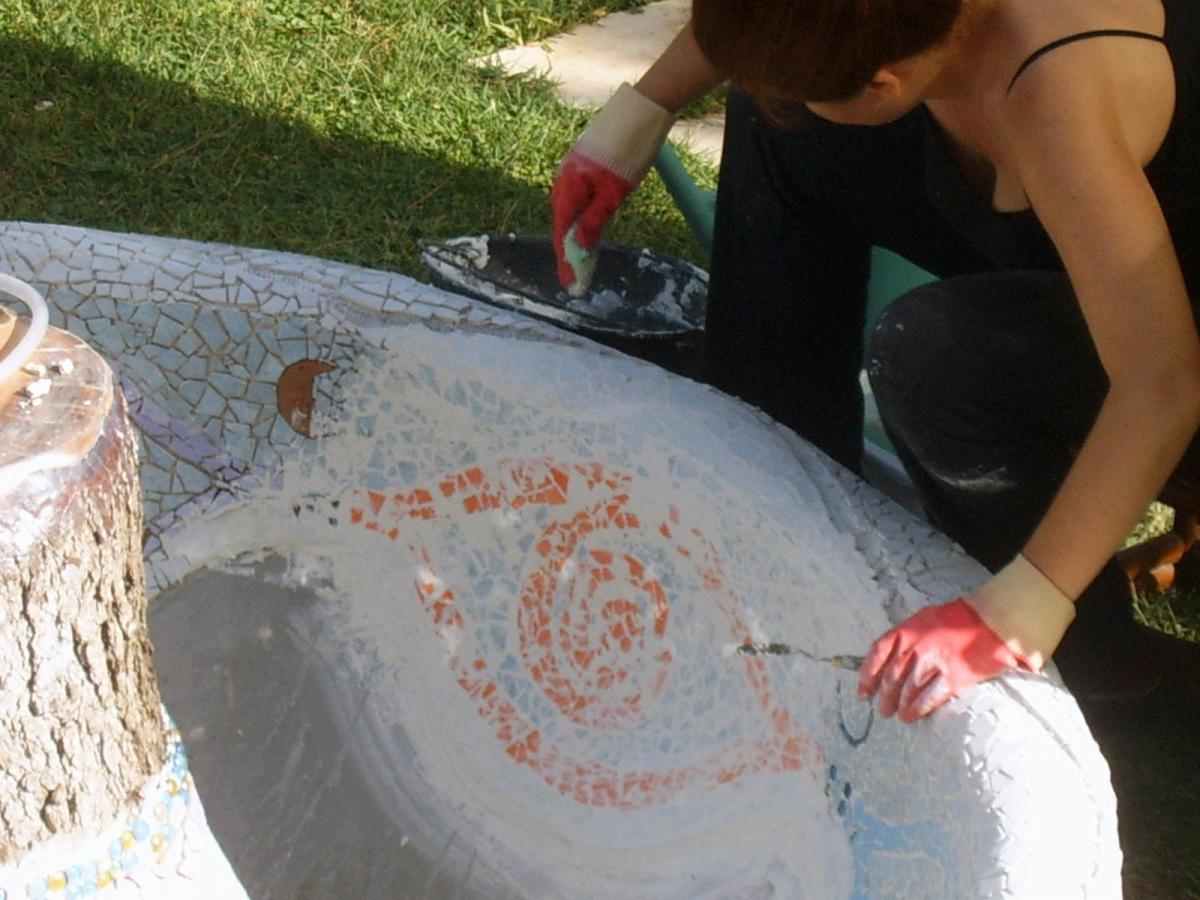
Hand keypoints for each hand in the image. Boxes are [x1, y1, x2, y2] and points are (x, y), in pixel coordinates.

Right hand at [551, 153, 632, 289]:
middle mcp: (564, 181)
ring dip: (575, 236)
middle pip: (563, 224)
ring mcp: (572, 173)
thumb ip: (594, 221)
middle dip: (569, 253)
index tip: (570, 284)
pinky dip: (580, 219)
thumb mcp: (614, 193)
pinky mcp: (583, 166)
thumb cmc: (628, 152)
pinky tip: (587, 228)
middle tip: (574, 278)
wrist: (639, 111)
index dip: (566, 261)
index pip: (562, 234)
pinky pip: (577, 200)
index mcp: (568, 189)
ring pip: (570, 212)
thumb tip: (580, 248)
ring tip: (580, 260)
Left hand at [858, 555, 1075, 721]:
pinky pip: (928, 698)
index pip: (877, 654)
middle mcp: (915, 647)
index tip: (863, 692)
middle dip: (884, 697)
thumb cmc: (957, 619)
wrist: (990, 621)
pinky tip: (913, 716)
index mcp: (905, 631)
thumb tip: (891, 657)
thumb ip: (906, 637)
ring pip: (907, 690)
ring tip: (898, 716)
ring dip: (900, 706)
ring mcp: (933, 662)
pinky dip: (918, 709)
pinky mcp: (952, 677)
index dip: (867, 676)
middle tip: (883, 710)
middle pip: (891, 678)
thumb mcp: (924, 619)